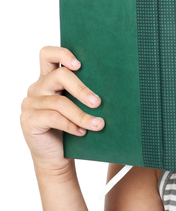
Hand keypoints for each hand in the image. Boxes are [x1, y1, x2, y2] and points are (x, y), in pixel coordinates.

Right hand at [20, 46, 104, 173]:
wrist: (57, 156)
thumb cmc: (72, 126)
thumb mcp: (78, 104)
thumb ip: (84, 90)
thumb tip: (111, 82)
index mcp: (49, 77)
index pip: (47, 54)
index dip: (63, 54)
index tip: (80, 64)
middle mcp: (37, 87)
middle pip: (58, 76)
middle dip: (81, 89)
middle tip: (98, 102)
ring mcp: (30, 103)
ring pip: (60, 102)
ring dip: (82, 114)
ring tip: (98, 124)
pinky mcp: (28, 119)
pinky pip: (53, 117)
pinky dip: (71, 125)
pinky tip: (82, 132)